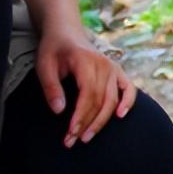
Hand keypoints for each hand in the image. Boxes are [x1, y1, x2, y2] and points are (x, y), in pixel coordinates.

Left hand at [35, 26, 135, 147]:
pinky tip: (120, 116)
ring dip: (101, 121)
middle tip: (72, 141)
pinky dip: (128, 102)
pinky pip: (128, 88)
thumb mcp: (44, 65)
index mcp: (86, 61)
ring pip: (112, 100)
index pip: (88, 94)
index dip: (81, 116)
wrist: (66, 32)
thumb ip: (51, 87)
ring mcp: (113, 67)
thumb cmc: (54, 50)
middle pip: (101, 101)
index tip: (70, 133)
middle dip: (87, 124)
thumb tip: (59, 111)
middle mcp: (104, 64)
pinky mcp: (117, 71)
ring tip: (86, 137)